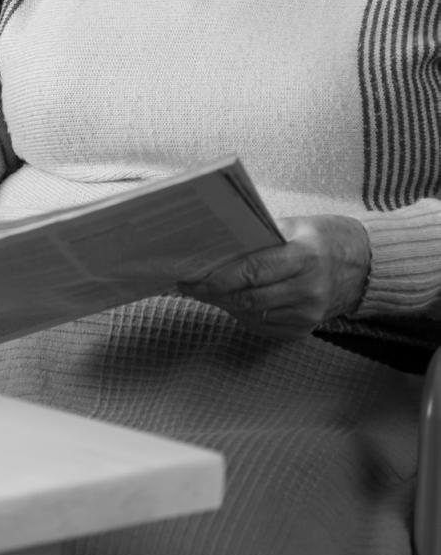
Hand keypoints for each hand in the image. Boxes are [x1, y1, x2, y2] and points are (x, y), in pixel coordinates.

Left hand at [180, 214, 370, 338]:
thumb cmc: (326, 236)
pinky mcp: (305, 328)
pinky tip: (230, 300)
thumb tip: (219, 245)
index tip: (191, 274)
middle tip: (187, 283)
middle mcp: (308, 289)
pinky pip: (264, 325)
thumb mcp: (296, 225)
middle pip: (248, 297)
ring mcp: (308, 313)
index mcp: (305, 256)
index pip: (252, 271)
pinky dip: (243, 313)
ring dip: (224, 303)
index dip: (218, 276)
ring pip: (253, 314)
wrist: (366, 266)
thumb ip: (261, 237)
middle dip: (213, 292)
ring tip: (203, 290)